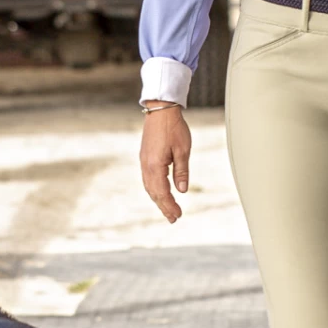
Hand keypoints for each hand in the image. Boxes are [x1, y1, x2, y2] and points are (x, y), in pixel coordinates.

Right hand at [140, 105, 191, 221]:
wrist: (160, 109)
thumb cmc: (173, 127)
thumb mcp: (183, 150)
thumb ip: (181, 171)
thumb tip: (182, 190)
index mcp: (155, 166)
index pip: (162, 192)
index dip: (170, 205)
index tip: (178, 215)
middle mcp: (146, 166)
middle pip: (154, 193)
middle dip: (163, 207)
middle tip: (173, 218)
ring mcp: (144, 161)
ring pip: (149, 187)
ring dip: (158, 199)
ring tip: (167, 209)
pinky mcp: (145, 157)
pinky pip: (147, 179)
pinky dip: (154, 189)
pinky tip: (160, 192)